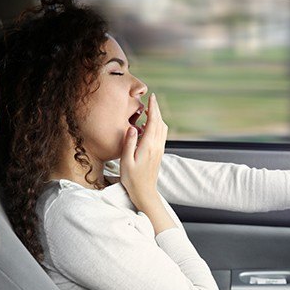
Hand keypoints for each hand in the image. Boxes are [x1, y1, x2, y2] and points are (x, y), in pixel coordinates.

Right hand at [120, 93, 167, 209]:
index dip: (153, 108)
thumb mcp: (125, 160)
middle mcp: (157, 146)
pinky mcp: (159, 153)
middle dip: (156, 109)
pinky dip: (158, 125)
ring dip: (158, 117)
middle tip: (152, 99)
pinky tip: (150, 125)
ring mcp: (160, 150)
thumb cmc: (132, 178)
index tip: (152, 97)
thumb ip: (129, 143)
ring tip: (150, 110)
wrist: (145, 192)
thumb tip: (133, 127)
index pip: (153, 122)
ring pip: (163, 128)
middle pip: (160, 122)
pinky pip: (162, 135)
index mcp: (149, 146)